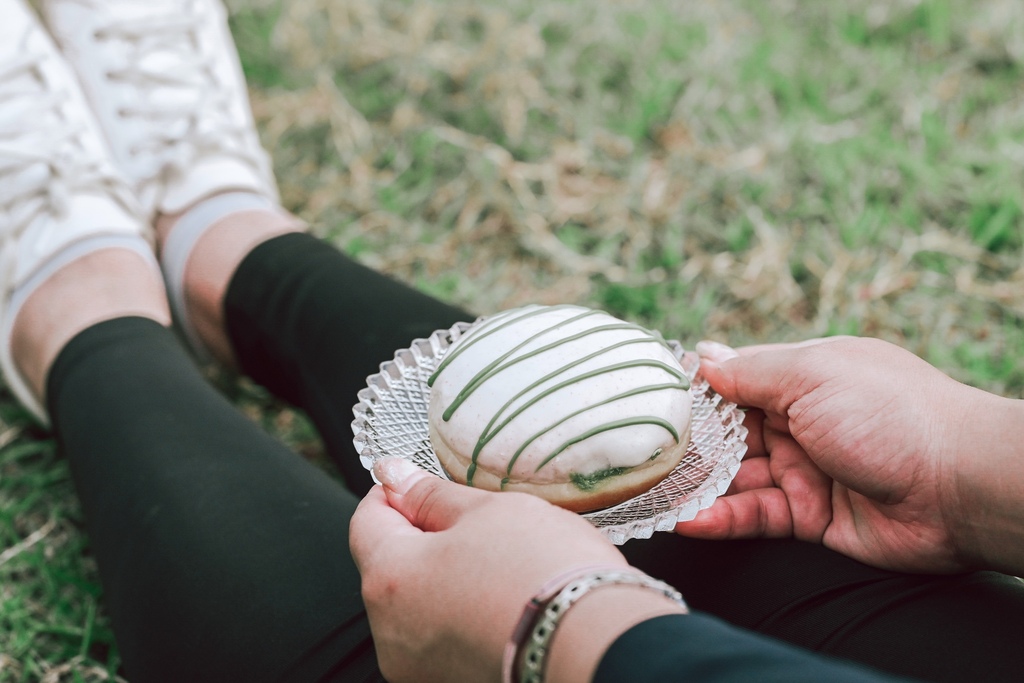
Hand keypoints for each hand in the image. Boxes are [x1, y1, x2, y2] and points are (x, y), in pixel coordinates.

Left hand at [350, 458, 645, 682]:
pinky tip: (505, 598)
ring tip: (501, 564)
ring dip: (445, 578)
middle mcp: (390, 633)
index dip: (393, 493)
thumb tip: (392, 475)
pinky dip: (463, 613)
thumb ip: (430, 494)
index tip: (421, 484)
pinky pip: (442, 637)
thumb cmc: (543, 571)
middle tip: (476, 523)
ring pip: (417, 604)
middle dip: (424, 538)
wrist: (598, 643)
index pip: (365, 520)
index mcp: (388, 578)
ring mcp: (418, 668)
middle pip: (390, 566)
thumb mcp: (486, 511)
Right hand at [676, 336, 1022, 573]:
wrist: (959, 487)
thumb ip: (749, 372)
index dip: (696, 390)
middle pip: (729, 433)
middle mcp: (801, 422)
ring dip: (697, 486)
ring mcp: (805, 470)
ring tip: (650, 494)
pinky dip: (722, 519)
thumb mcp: (812, 375)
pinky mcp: (809, 517)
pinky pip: (756, 517)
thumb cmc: (889, 414)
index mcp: (804, 377)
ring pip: (736, 478)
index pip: (735, 381)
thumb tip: (699, 355)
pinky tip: (689, 521)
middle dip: (688, 443)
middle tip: (637, 454)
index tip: (647, 399)